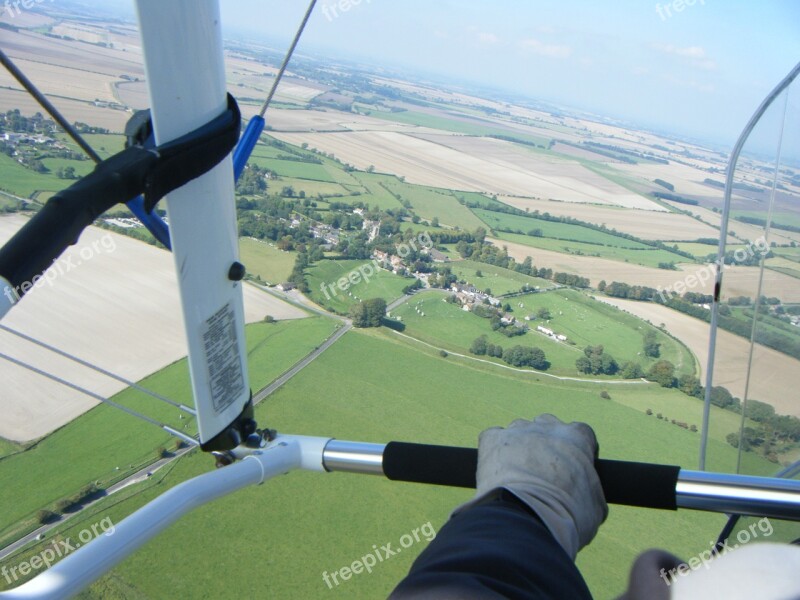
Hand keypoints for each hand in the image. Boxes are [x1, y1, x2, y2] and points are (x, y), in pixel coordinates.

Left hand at [458, 414, 607, 558]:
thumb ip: (591, 490)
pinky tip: (498, 470)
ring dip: (519, 446)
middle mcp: (547, 426)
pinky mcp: (491, 439)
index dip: (576, 449)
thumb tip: (588, 498)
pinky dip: (494, 450)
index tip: (572, 466)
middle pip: (547, 424)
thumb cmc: (567, 516)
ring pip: (519, 429)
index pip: (581, 432)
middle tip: (543, 470)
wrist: (528, 517)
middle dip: (546, 442)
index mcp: (577, 438)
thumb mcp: (595, 507)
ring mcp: (518, 430)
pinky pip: (492, 436)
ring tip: (518, 474)